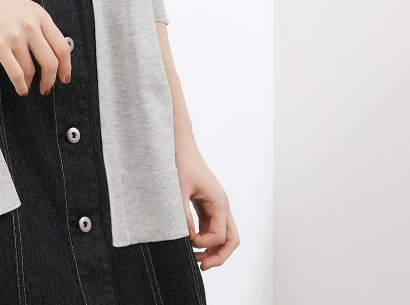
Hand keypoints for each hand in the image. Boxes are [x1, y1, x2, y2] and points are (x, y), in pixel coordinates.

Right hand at [0, 0, 72, 97]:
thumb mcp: (22, 5)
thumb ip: (36, 23)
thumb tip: (46, 47)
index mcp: (39, 14)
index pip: (62, 46)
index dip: (66, 67)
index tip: (64, 76)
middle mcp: (31, 25)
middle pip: (51, 62)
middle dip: (51, 80)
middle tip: (47, 87)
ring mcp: (15, 35)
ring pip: (31, 69)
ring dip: (32, 82)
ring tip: (29, 86)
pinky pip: (15, 72)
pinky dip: (20, 85)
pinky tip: (20, 88)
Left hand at [175, 132, 239, 269]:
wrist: (179, 144)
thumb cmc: (181, 161)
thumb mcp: (178, 190)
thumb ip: (183, 215)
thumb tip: (186, 238)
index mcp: (219, 201)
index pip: (221, 236)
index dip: (205, 244)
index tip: (188, 241)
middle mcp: (221, 205)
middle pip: (231, 239)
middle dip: (219, 255)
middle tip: (202, 266)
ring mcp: (215, 205)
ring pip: (223, 235)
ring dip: (212, 248)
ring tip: (195, 258)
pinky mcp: (206, 204)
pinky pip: (211, 227)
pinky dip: (205, 238)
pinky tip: (191, 242)